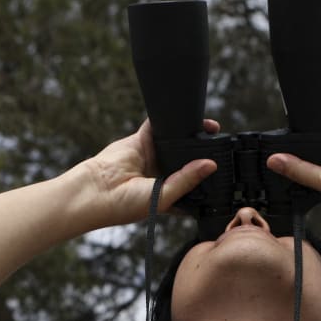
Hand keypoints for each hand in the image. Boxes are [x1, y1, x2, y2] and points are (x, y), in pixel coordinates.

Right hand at [79, 119, 219, 228]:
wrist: (95, 191)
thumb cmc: (124, 205)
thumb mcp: (163, 196)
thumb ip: (186, 180)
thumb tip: (210, 165)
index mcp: (169, 195)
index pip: (195, 185)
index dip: (208, 179)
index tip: (226, 171)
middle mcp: (163, 175)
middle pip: (188, 160)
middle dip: (203, 153)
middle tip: (222, 145)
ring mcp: (152, 157)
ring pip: (177, 142)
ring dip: (192, 135)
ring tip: (211, 129)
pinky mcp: (141, 142)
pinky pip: (158, 127)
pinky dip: (170, 120)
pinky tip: (185, 115)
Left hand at [266, 113, 320, 206]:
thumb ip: (299, 170)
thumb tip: (273, 162)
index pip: (301, 170)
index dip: (287, 166)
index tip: (266, 163)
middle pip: (304, 150)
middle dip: (291, 149)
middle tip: (266, 147)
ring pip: (312, 133)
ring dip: (302, 133)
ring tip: (280, 132)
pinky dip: (315, 117)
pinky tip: (301, 116)